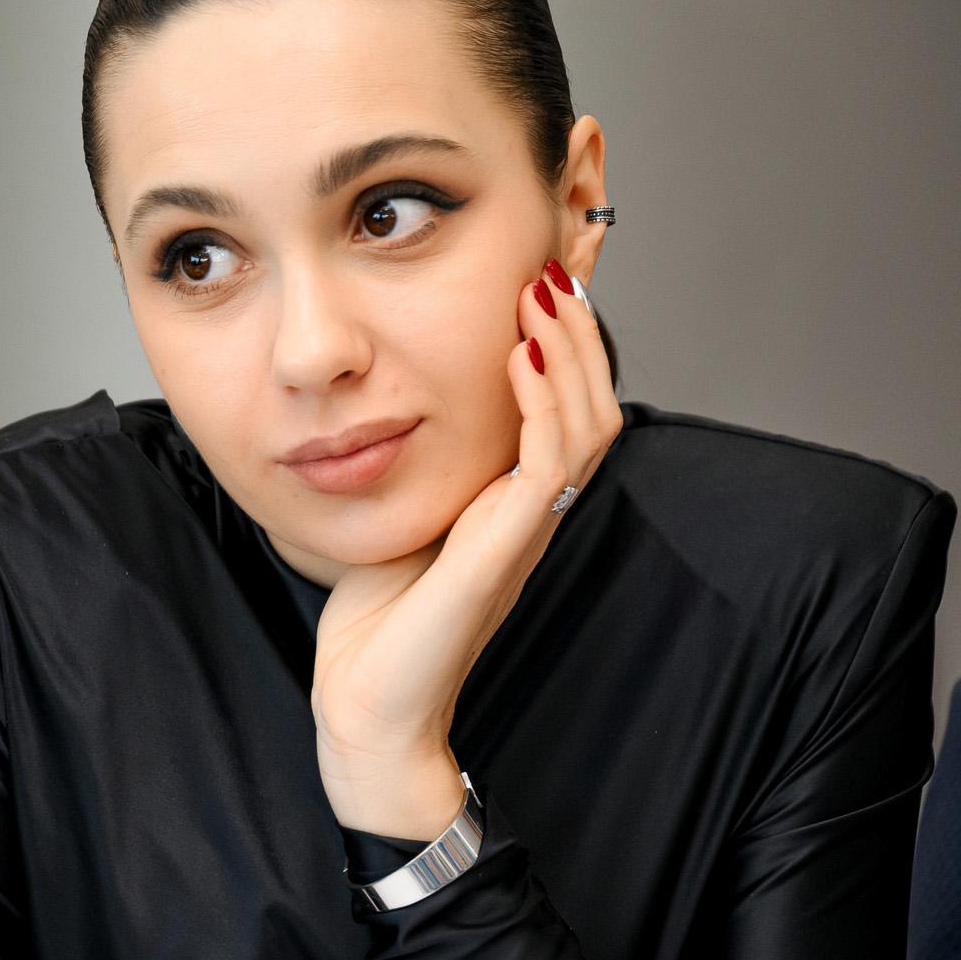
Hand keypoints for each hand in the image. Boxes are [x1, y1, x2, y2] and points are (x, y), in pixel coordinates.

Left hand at [314, 258, 622, 833]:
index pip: (565, 400)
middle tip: (564, 250)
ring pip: (587, 423)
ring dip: (569, 349)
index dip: (570, 330)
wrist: (367, 709)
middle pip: (594, 398)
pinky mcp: (504, 553)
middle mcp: (532, 513)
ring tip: (543, 288)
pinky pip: (549, 465)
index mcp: (513, 503)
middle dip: (584, 320)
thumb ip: (418, 464)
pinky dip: (543, 403)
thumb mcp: (398, 517)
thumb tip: (395, 397)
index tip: (557, 256)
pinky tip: (519, 353)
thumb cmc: (376, 628)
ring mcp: (525, 533)